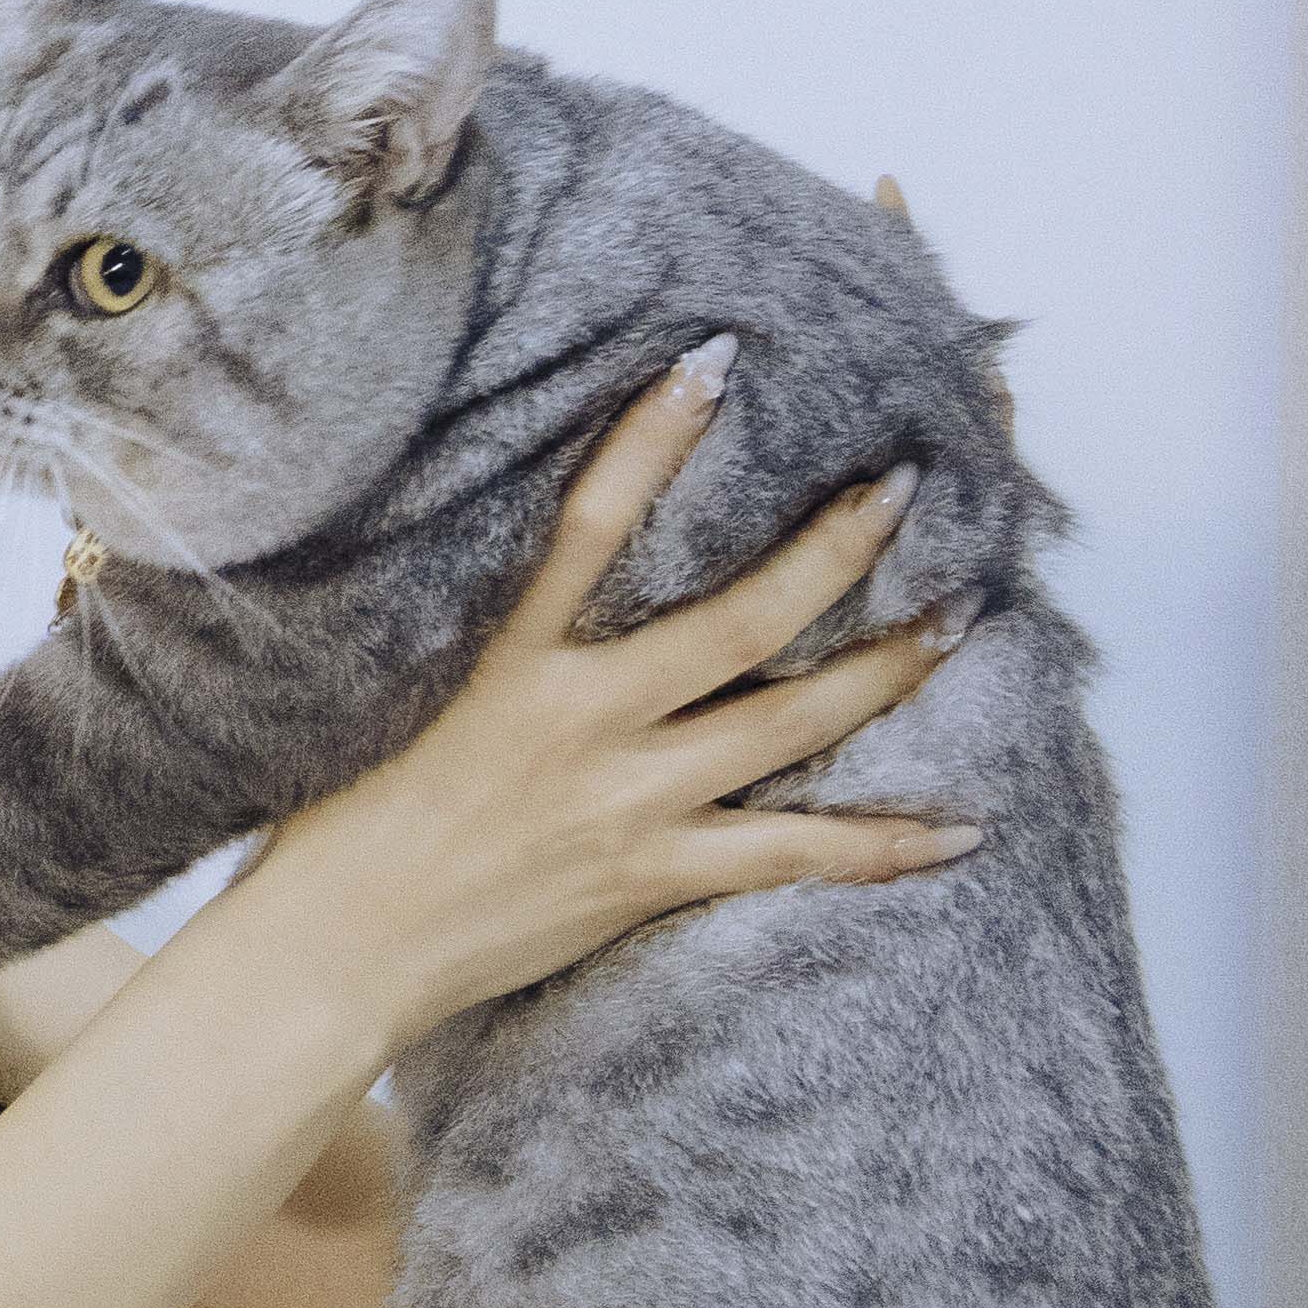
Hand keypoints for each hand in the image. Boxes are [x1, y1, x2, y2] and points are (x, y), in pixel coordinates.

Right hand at [248, 357, 978, 1060]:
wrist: (344, 945)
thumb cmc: (362, 818)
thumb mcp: (418, 694)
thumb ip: (500, 638)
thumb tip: (563, 573)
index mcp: (514, 659)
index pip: (592, 522)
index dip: (654, 438)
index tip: (716, 362)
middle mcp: (585, 720)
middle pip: (738, 621)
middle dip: (832, 550)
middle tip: (903, 487)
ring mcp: (630, 802)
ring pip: (790, 725)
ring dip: (887, 670)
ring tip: (960, 617)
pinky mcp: (654, 875)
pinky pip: (796, 855)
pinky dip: (885, 846)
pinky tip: (962, 830)